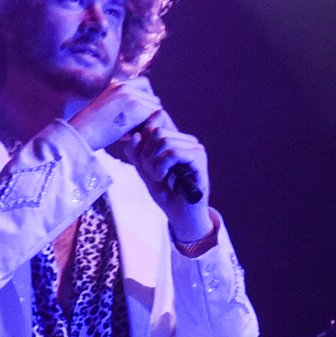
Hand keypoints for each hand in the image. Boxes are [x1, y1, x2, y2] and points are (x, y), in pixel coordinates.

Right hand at [66, 76, 161, 151]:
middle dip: (147, 114)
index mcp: (116, 84)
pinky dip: (146, 129)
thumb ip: (119, 107)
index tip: (135, 118)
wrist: (79, 134)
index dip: (144, 101)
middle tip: (133, 130)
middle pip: (153, 98)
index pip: (144, 86)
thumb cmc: (86, 130)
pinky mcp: (135, 108)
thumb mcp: (103, 111)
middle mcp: (124, 86)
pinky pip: (153, 118)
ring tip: (130, 134)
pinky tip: (130, 137)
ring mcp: (130, 96)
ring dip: (147, 122)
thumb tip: (136, 117)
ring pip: (155, 108)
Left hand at [116, 109, 215, 241]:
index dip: (141, 139)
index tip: (143, 162)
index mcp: (174, 138)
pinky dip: (162, 167)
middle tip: (152, 174)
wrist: (182, 215)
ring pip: (163, 141)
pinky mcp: (199, 157)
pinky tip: (164, 178)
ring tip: (159, 177)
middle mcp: (185, 140)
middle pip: (156, 131)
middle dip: (146, 155)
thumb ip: (136, 153)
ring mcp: (194, 147)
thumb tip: (136, 135)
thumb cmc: (166, 193)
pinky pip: (172, 153)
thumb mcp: (144, 170)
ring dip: (153, 163)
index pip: (154, 121)